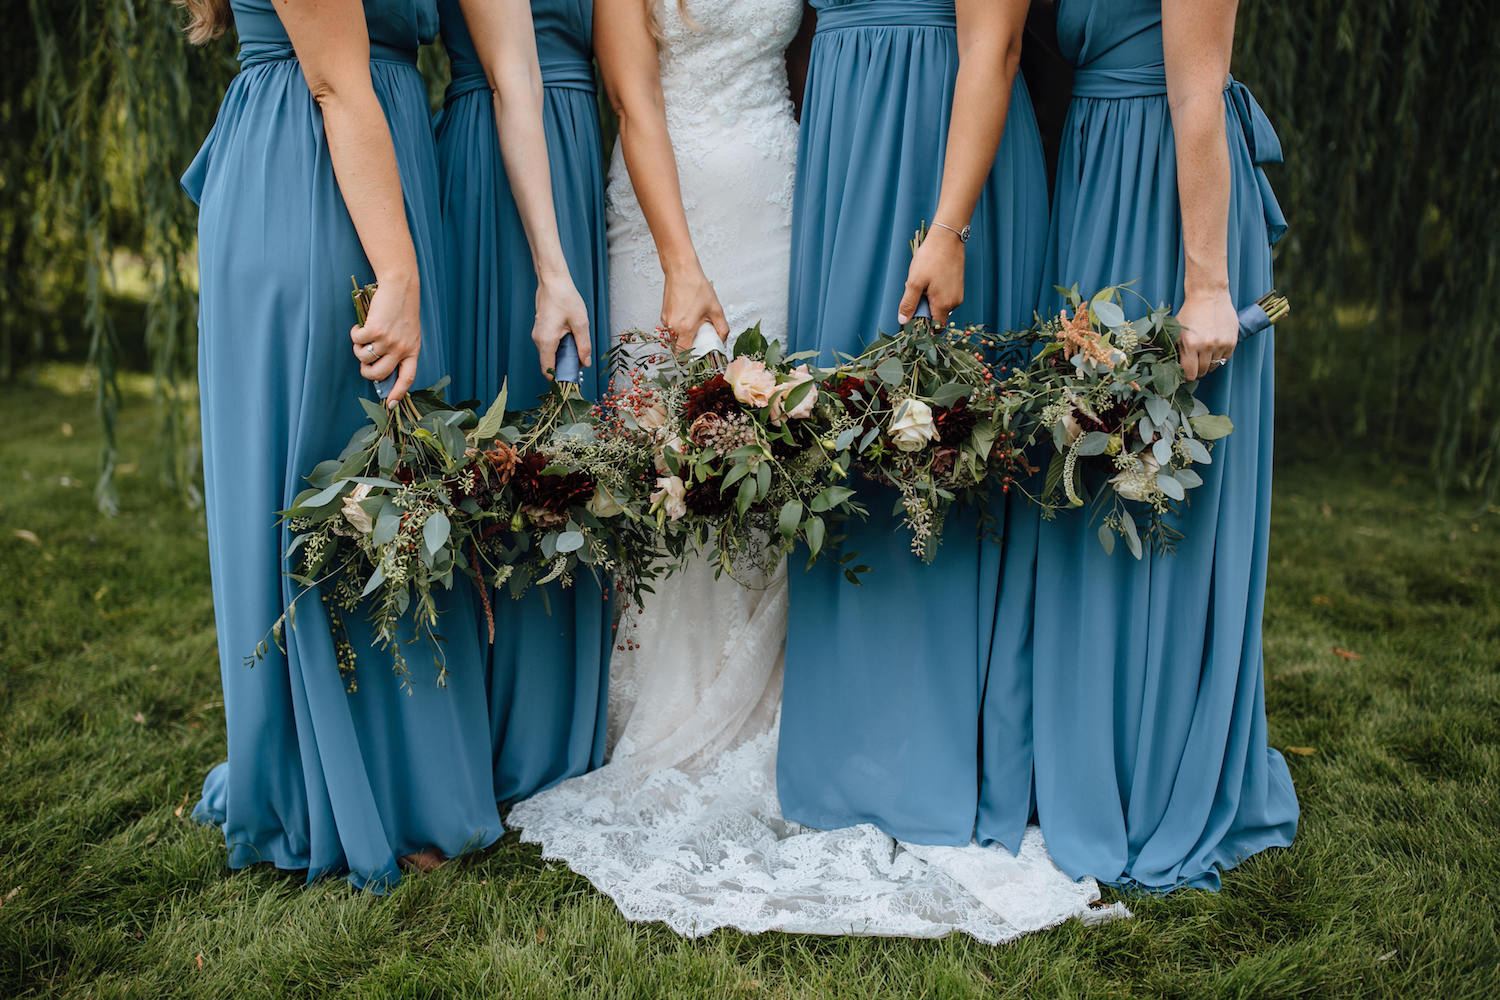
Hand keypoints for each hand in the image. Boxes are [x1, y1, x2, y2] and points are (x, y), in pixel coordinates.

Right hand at [350, 271, 420, 404]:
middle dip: (366, 372)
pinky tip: (360, 326)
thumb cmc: (403, 309)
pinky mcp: (375, 330)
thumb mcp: (409, 333)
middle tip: (364, 363)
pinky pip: (356, 341)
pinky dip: (354, 334)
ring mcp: (388, 340)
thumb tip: (380, 367)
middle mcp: (401, 348)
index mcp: (413, 351)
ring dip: (358, 351)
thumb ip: (400, 350)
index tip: (390, 404)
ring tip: (362, 338)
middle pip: (378, 374)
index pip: (407, 378)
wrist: (400, 286)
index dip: (398, 393)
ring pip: (364, 358)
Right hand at [532, 273, 592, 378]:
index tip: (572, 379)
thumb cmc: (565, 298)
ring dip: (562, 356)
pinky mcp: (540, 329)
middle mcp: (538, 339)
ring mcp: (537, 334)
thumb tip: (585, 363)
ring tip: (578, 349)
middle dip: (564, 367)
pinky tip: (570, 339)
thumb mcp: (580, 323)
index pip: (548, 370)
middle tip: (580, 364)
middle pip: (548, 363)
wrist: (552, 281)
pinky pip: (548, 345)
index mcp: (546, 341)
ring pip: (549, 354)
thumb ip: (583, 345)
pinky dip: (559, 347)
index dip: (559, 378)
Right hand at [661, 262, 729, 351]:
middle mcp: (672, 326)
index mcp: (685, 328)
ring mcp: (666, 321)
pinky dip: (679, 329)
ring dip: (684, 338)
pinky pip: (671, 329)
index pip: (684, 354)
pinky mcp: (663, 315)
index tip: (698, 358)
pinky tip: (688, 318)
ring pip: (674, 338)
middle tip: (700, 342)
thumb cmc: (696, 286)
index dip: (691, 359)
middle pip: (678, 348)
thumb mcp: (715, 309)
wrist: (681, 271)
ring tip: (695, 327)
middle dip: (689, 348)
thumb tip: (723, 340)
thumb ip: (722, 328)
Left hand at [898, 228, 964, 326]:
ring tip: (922, 283)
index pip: (934, 328)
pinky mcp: (957, 286)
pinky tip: (929, 279)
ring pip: (939, 306)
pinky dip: (934, 292)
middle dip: (923, 309)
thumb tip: (903, 321)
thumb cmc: (931, 258)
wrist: (947, 238)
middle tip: (915, 292)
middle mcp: (954, 303)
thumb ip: (908, 303)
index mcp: (943, 305)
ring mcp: (957, 294)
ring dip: (928, 299)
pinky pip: (944, 297)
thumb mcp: (914, 282)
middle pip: (936, 316)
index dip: (922, 326)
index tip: (911, 317)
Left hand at [1176, 287, 1237, 380]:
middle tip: (1194, 365)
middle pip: (1203, 372)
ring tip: (1203, 355)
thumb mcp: (1177, 331)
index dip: (1186, 377)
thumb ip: (1176, 350)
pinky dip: (1219, 358)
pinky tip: (1213, 350)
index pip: (1190, 373)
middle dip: (1197, 371)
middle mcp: (1207, 346)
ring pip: (1215, 366)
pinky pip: (1225, 359)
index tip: (1184, 375)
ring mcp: (1221, 344)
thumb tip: (1174, 368)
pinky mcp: (1232, 341)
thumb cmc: (1190, 313)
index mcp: (1191, 344)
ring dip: (1208, 364)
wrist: (1209, 295)